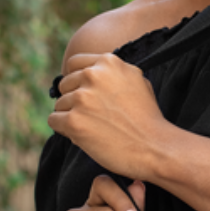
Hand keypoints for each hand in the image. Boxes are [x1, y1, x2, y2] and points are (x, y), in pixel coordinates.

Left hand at [49, 53, 168, 179]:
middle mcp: (93, 75)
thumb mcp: (137, 81)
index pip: (74, 64)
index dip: (77, 81)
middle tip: (95, 117)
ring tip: (96, 128)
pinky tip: (84, 136)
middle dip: (74, 100)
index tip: (86, 95)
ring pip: (60, 104)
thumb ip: (113, 73)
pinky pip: (54, 121)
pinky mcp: (74, 121)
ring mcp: (82, 98)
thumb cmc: (148, 118)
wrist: (155, 148)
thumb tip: (90, 71)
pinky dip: (65, 130)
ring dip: (72, 117)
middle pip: (65, 85)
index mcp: (108, 62)